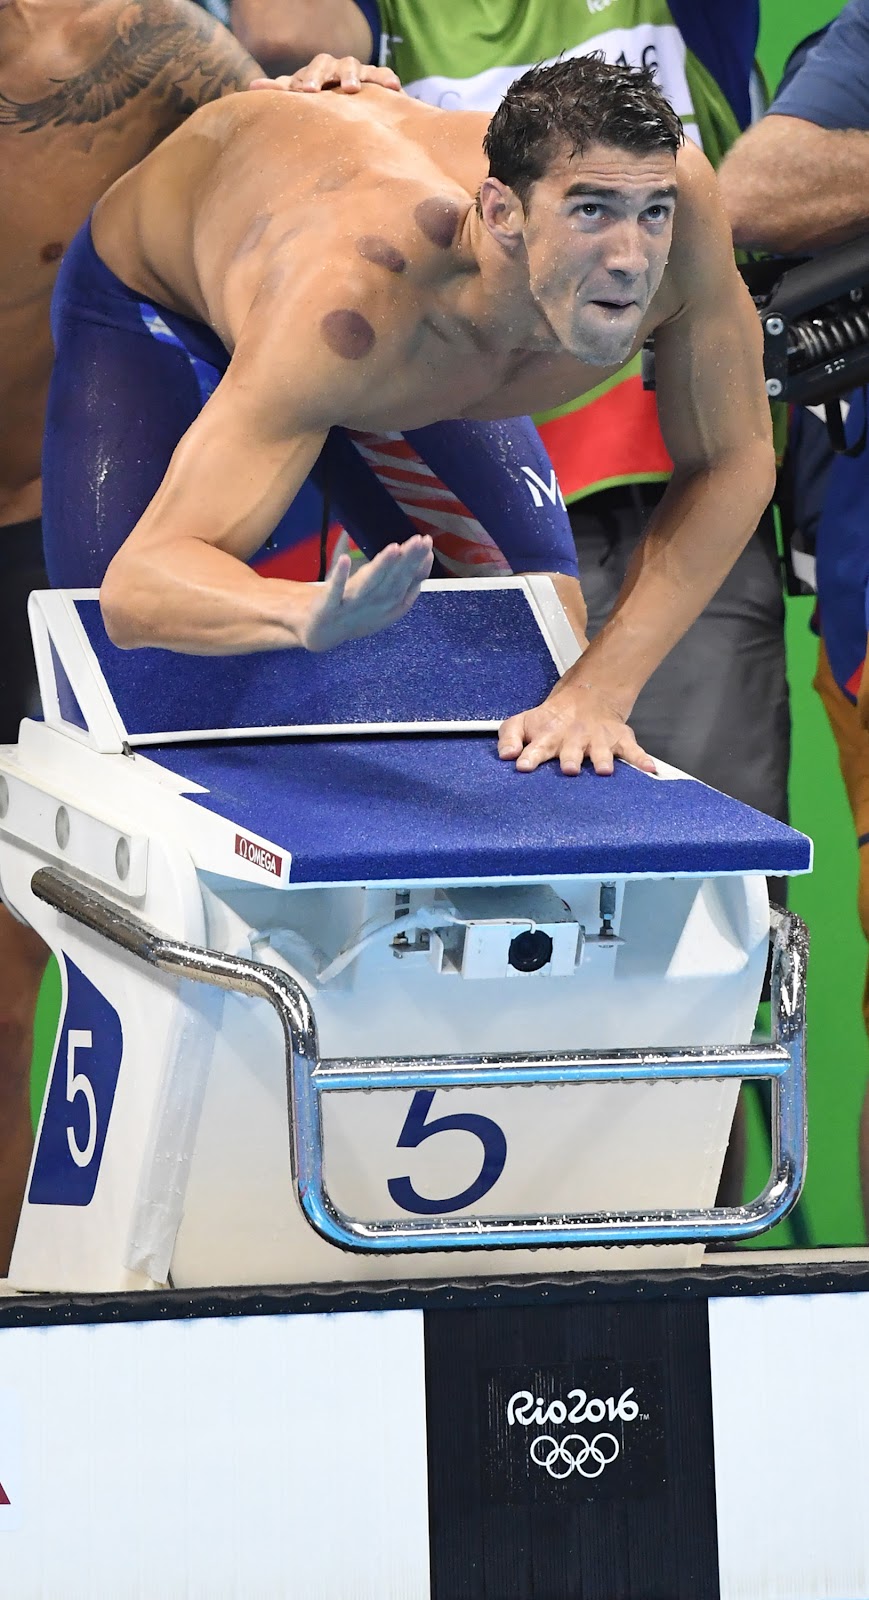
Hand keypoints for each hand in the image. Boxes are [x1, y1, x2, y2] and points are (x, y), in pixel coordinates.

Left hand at [249, 56, 402, 95]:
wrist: (348, 106)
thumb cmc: (318, 103)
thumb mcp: (299, 97)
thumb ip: (279, 92)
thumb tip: (251, 87)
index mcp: (318, 72)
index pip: (311, 71)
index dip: (307, 79)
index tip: (303, 93)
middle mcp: (337, 69)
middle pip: (333, 64)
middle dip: (327, 76)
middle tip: (321, 91)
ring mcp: (359, 73)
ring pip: (358, 67)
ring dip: (355, 75)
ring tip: (353, 89)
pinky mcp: (378, 82)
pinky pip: (383, 75)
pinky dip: (387, 78)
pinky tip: (394, 88)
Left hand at [298, 537, 432, 650]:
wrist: (323, 633)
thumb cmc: (357, 612)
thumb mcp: (388, 600)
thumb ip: (407, 582)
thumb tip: (426, 559)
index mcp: (389, 603)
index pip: (407, 580)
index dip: (418, 562)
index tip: (427, 542)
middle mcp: (374, 605)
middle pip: (393, 580)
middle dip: (407, 560)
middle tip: (420, 541)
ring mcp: (352, 606)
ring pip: (370, 585)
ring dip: (382, 567)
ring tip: (395, 548)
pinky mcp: (329, 606)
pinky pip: (335, 590)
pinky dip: (340, 576)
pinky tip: (345, 559)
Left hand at [498, 684, 656, 776]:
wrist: (587, 696)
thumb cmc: (552, 719)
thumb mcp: (525, 722)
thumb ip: (510, 737)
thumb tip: (505, 755)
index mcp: (548, 737)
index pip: (536, 748)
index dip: (530, 756)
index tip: (524, 765)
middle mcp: (573, 740)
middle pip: (571, 751)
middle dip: (570, 759)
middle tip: (569, 768)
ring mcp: (597, 740)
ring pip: (601, 752)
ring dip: (602, 760)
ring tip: (604, 770)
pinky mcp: (618, 740)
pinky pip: (632, 750)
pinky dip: (641, 759)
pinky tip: (649, 768)